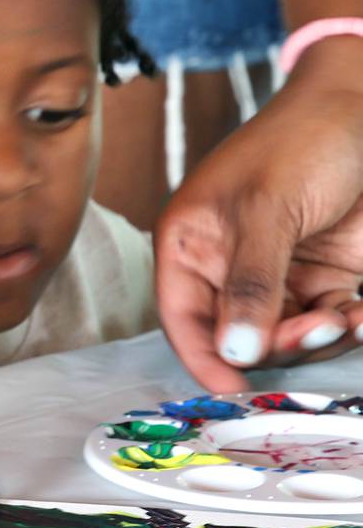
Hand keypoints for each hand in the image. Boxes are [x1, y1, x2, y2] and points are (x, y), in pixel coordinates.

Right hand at [156, 37, 362, 390]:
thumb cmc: (302, 141)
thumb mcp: (268, 211)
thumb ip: (250, 284)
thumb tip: (232, 352)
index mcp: (192, 242)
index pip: (182, 314)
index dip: (202, 353)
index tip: (233, 386)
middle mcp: (228, 265)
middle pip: (238, 335)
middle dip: (276, 343)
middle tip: (314, 329)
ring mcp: (277, 273)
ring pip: (284, 337)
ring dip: (316, 338)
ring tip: (343, 315)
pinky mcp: (322, 276)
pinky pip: (326, 323)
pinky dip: (346, 326)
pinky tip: (360, 311)